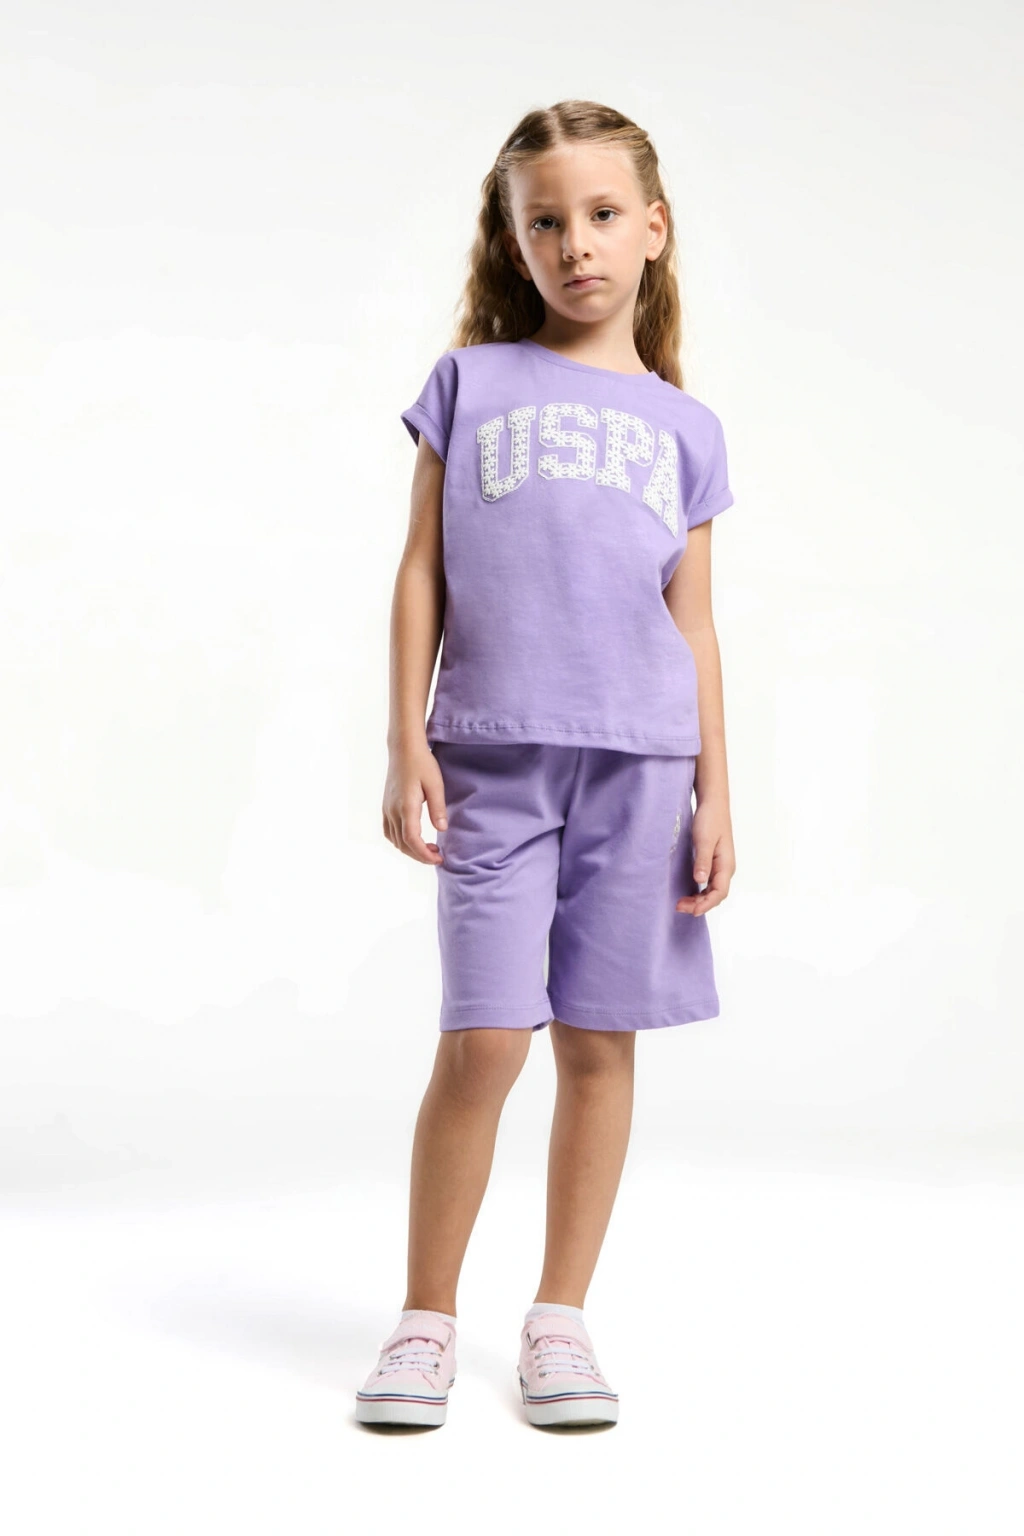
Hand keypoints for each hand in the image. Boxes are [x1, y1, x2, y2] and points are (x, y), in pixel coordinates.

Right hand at [382, 742, 448, 864]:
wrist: (403, 748)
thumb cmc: (422, 763)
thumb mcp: (435, 784)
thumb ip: (438, 808)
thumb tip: (442, 829)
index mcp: (406, 806)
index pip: (412, 840)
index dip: (424, 854)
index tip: (439, 858)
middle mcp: (392, 811)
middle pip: (403, 844)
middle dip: (420, 855)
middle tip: (438, 855)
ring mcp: (387, 809)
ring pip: (395, 840)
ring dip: (410, 849)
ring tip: (429, 848)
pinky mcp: (386, 806)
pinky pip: (389, 831)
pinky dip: (400, 841)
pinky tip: (413, 839)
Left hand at [675, 798, 734, 914]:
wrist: (712, 804)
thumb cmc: (710, 819)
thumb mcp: (704, 840)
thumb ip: (703, 860)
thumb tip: (700, 880)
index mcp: (726, 865)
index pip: (719, 892)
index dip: (706, 904)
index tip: (692, 911)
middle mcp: (725, 868)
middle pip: (715, 895)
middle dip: (699, 904)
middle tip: (679, 907)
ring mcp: (719, 866)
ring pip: (711, 891)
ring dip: (698, 899)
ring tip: (680, 903)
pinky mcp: (712, 863)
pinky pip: (707, 883)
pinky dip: (698, 892)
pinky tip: (687, 893)